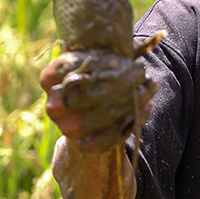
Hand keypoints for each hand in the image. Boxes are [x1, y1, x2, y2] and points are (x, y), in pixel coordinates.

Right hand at [41, 50, 156, 153]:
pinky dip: (132, 120)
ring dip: (131, 99)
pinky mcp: (83, 144)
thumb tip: (136, 54)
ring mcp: (66, 127)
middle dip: (119, 81)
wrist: (95, 111)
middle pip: (86, 93)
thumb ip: (111, 53)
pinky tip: (144, 107)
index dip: (95, 64)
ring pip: (100, 115)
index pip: (68, 67)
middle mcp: (54, 104)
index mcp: (50, 78)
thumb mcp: (100, 59)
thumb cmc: (99, 76)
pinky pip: (110, 136)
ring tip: (149, 87)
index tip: (119, 61)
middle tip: (140, 71)